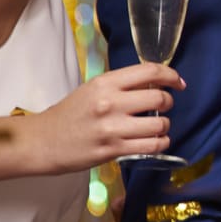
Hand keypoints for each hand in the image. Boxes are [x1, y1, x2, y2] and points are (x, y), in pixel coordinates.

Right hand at [32, 62, 182, 171]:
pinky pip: (152, 146)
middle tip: (164, 106)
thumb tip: (156, 82)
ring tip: (157, 126)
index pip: (150, 71)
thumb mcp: (92, 89)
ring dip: (165, 125)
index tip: (178, 82)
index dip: (171, 75)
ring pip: (159, 124)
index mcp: (105, 83)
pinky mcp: (113, 150)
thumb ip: (122, 85)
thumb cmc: (69, 114)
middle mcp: (110, 103)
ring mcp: (112, 128)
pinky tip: (157, 141)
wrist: (42, 142)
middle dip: (169, 102)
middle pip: (159, 98)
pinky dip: (161, 143)